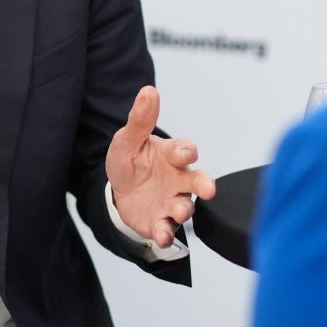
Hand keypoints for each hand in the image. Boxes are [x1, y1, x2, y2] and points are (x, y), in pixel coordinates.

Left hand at [105, 86, 215, 247]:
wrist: (118, 191)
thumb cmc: (130, 161)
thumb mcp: (127, 140)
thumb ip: (140, 120)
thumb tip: (149, 90)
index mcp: (171, 155)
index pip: (185, 150)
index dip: (187, 151)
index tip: (186, 153)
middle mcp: (177, 178)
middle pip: (197, 181)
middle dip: (204, 184)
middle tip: (208, 189)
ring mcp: (171, 201)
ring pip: (185, 207)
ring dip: (183, 210)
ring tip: (178, 212)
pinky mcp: (161, 221)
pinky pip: (168, 229)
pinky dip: (166, 233)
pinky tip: (162, 235)